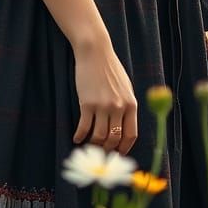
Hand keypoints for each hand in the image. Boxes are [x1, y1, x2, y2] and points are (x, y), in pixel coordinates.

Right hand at [72, 39, 137, 154]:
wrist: (95, 53)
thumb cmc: (110, 69)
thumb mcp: (126, 87)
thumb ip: (127, 106)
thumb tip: (124, 127)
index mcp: (131, 104)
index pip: (131, 134)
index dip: (124, 148)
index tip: (117, 153)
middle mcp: (119, 107)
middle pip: (114, 139)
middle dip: (107, 149)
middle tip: (100, 152)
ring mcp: (103, 106)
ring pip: (99, 137)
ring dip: (93, 144)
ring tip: (88, 144)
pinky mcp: (87, 104)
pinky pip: (83, 127)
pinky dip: (79, 136)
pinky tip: (76, 138)